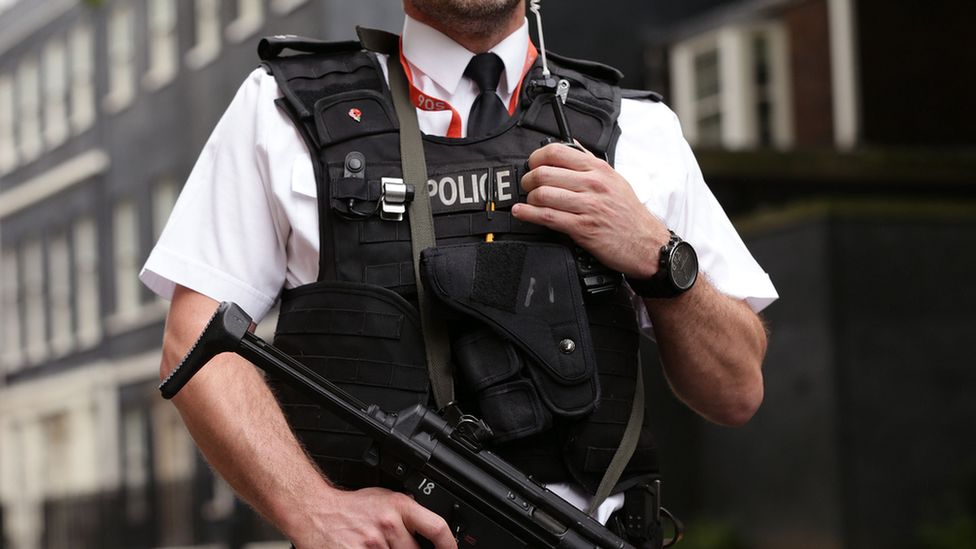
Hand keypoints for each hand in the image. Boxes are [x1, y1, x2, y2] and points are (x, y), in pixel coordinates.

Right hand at [293, 487, 456, 548]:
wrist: (314, 511)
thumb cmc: (347, 507)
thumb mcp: (383, 498)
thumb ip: (405, 511)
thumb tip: (426, 526)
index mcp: (399, 506)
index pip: (436, 528)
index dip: (449, 546)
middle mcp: (388, 525)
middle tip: (397, 546)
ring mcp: (373, 545)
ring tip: (378, 545)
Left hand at [513, 143, 670, 278]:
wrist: (647, 243)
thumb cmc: (630, 214)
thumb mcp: (615, 180)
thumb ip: (591, 163)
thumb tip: (573, 146)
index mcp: (598, 170)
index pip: (557, 152)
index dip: (537, 157)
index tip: (532, 164)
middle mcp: (593, 184)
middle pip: (544, 173)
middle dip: (528, 180)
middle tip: (527, 185)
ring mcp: (587, 206)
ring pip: (543, 194)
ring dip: (528, 198)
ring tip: (528, 201)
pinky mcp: (582, 228)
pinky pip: (547, 217)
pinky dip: (528, 214)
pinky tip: (522, 213)